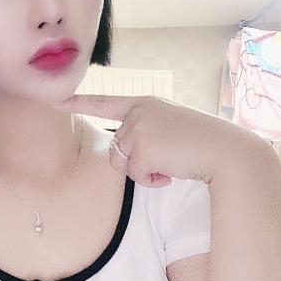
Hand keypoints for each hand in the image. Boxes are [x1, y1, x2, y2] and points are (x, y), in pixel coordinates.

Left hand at [49, 94, 263, 187]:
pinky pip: (135, 175)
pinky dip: (152, 181)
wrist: (225, 151)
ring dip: (144, 172)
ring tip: (170, 164)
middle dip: (137, 162)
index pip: (106, 102)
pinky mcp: (142, 147)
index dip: (79, 103)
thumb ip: (145, 132)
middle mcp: (138, 112)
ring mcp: (138, 128)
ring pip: (123, 163)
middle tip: (167, 159)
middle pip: (116, 148)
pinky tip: (171, 172)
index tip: (56, 100)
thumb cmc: (201, 142)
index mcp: (144, 104)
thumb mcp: (169, 128)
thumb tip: (126, 155)